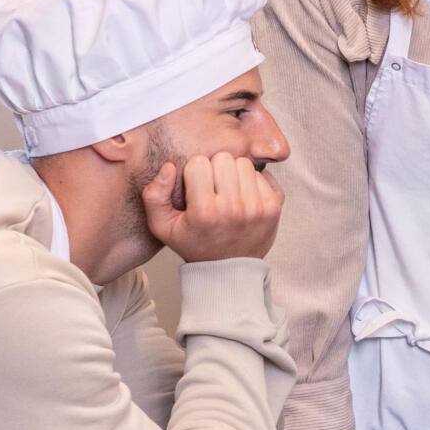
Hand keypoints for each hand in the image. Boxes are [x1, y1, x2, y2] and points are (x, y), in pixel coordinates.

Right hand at [143, 153, 283, 262]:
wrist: (229, 270)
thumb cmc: (194, 243)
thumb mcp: (162, 226)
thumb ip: (154, 195)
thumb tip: (169, 166)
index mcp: (204, 212)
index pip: (199, 163)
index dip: (194, 172)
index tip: (195, 186)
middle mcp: (233, 208)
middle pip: (224, 159)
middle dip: (215, 168)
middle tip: (213, 187)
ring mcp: (257, 208)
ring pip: (244, 163)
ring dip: (234, 173)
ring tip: (228, 191)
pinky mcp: (274, 207)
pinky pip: (263, 174)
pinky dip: (252, 181)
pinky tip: (244, 196)